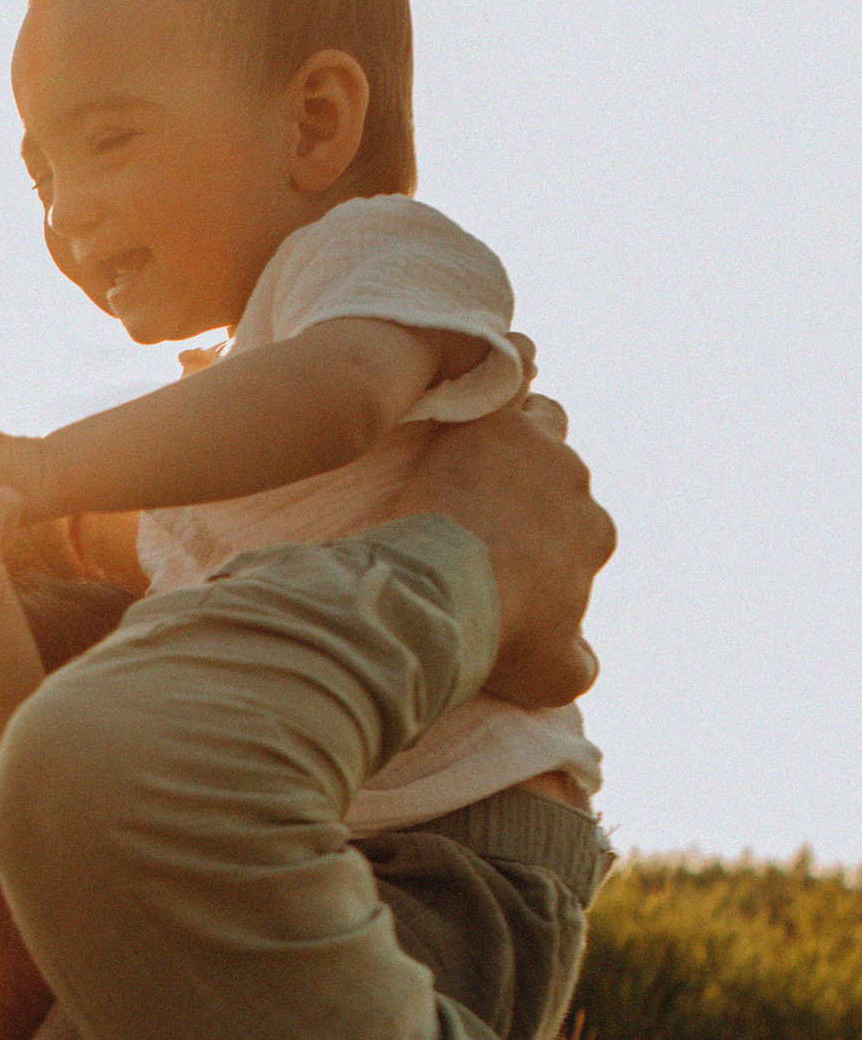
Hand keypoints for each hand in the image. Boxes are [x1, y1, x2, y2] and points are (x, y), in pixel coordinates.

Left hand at [390, 396, 610, 708]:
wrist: (444, 593)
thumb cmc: (498, 635)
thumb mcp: (550, 674)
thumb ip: (578, 667)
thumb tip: (586, 668)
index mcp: (595, 536)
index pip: (581, 527)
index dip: (547, 539)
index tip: (511, 554)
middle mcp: (577, 485)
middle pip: (560, 471)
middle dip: (532, 486)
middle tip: (484, 505)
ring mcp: (537, 451)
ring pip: (542, 422)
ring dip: (522, 433)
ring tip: (484, 447)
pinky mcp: (492, 425)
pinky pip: (511, 377)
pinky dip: (508, 369)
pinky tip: (491, 365)